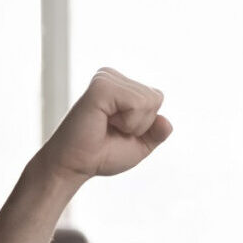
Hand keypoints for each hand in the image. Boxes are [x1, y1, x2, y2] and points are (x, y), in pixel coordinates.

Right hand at [34, 67, 172, 187]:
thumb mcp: (139, 145)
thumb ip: (157, 133)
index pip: (157, 98)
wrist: (76, 166)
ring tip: (107, 126)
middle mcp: (112, 77)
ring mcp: (106, 79)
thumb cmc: (102, 154)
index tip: (120, 131)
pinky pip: (137, 103)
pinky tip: (105, 122)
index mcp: (120, 86)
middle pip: (156, 97)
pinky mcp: (101, 87)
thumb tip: (166, 121)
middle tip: (112, 130)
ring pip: (149, 100)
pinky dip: (128, 122)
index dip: (146, 124)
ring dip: (133, 124)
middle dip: (141, 124)